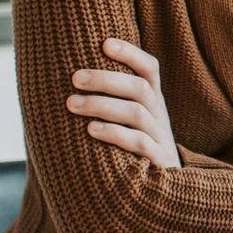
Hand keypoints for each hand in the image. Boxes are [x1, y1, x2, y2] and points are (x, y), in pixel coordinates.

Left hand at [69, 38, 179, 168]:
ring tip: (72, 104)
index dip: (130, 53)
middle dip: (106, 79)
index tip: (104, 43)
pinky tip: (91, 130)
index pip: (149, 68)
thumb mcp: (130, 122)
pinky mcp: (158, 160)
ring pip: (136, 113)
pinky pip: (139, 143)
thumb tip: (68, 80)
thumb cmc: (134, 149)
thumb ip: (112, 101)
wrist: (163, 190)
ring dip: (102, 105)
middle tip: (75, 78)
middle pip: (139, 88)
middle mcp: (159, 115)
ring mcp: (161, 137)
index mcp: (153, 100)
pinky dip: (114, 134)